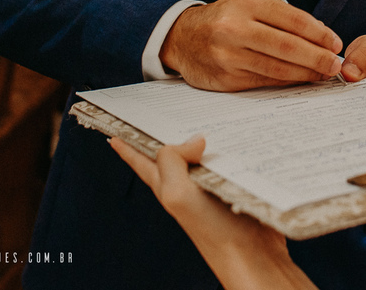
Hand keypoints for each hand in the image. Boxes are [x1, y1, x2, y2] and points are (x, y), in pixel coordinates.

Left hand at [111, 137, 311, 289]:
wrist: (250, 252)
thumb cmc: (212, 230)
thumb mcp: (178, 194)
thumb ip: (172, 163)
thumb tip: (193, 140)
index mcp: (168, 185)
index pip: (142, 162)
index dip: (128, 147)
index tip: (115, 133)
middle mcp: (188, 184)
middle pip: (173, 153)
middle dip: (165, 134)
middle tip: (161, 113)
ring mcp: (212, 184)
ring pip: (203, 154)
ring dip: (206, 136)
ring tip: (205, 117)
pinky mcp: (235, 184)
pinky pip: (231, 160)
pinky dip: (234, 147)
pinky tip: (241, 138)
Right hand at [160, 0, 343, 91]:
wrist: (183, 37)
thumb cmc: (226, 18)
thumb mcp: (250, 3)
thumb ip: (282, 15)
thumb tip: (321, 34)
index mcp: (246, 3)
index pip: (293, 19)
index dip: (319, 33)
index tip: (335, 42)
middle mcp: (235, 28)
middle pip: (287, 46)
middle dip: (317, 57)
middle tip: (335, 63)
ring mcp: (228, 55)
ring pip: (277, 67)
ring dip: (306, 72)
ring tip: (323, 73)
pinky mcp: (226, 77)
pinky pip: (265, 80)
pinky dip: (287, 80)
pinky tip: (301, 78)